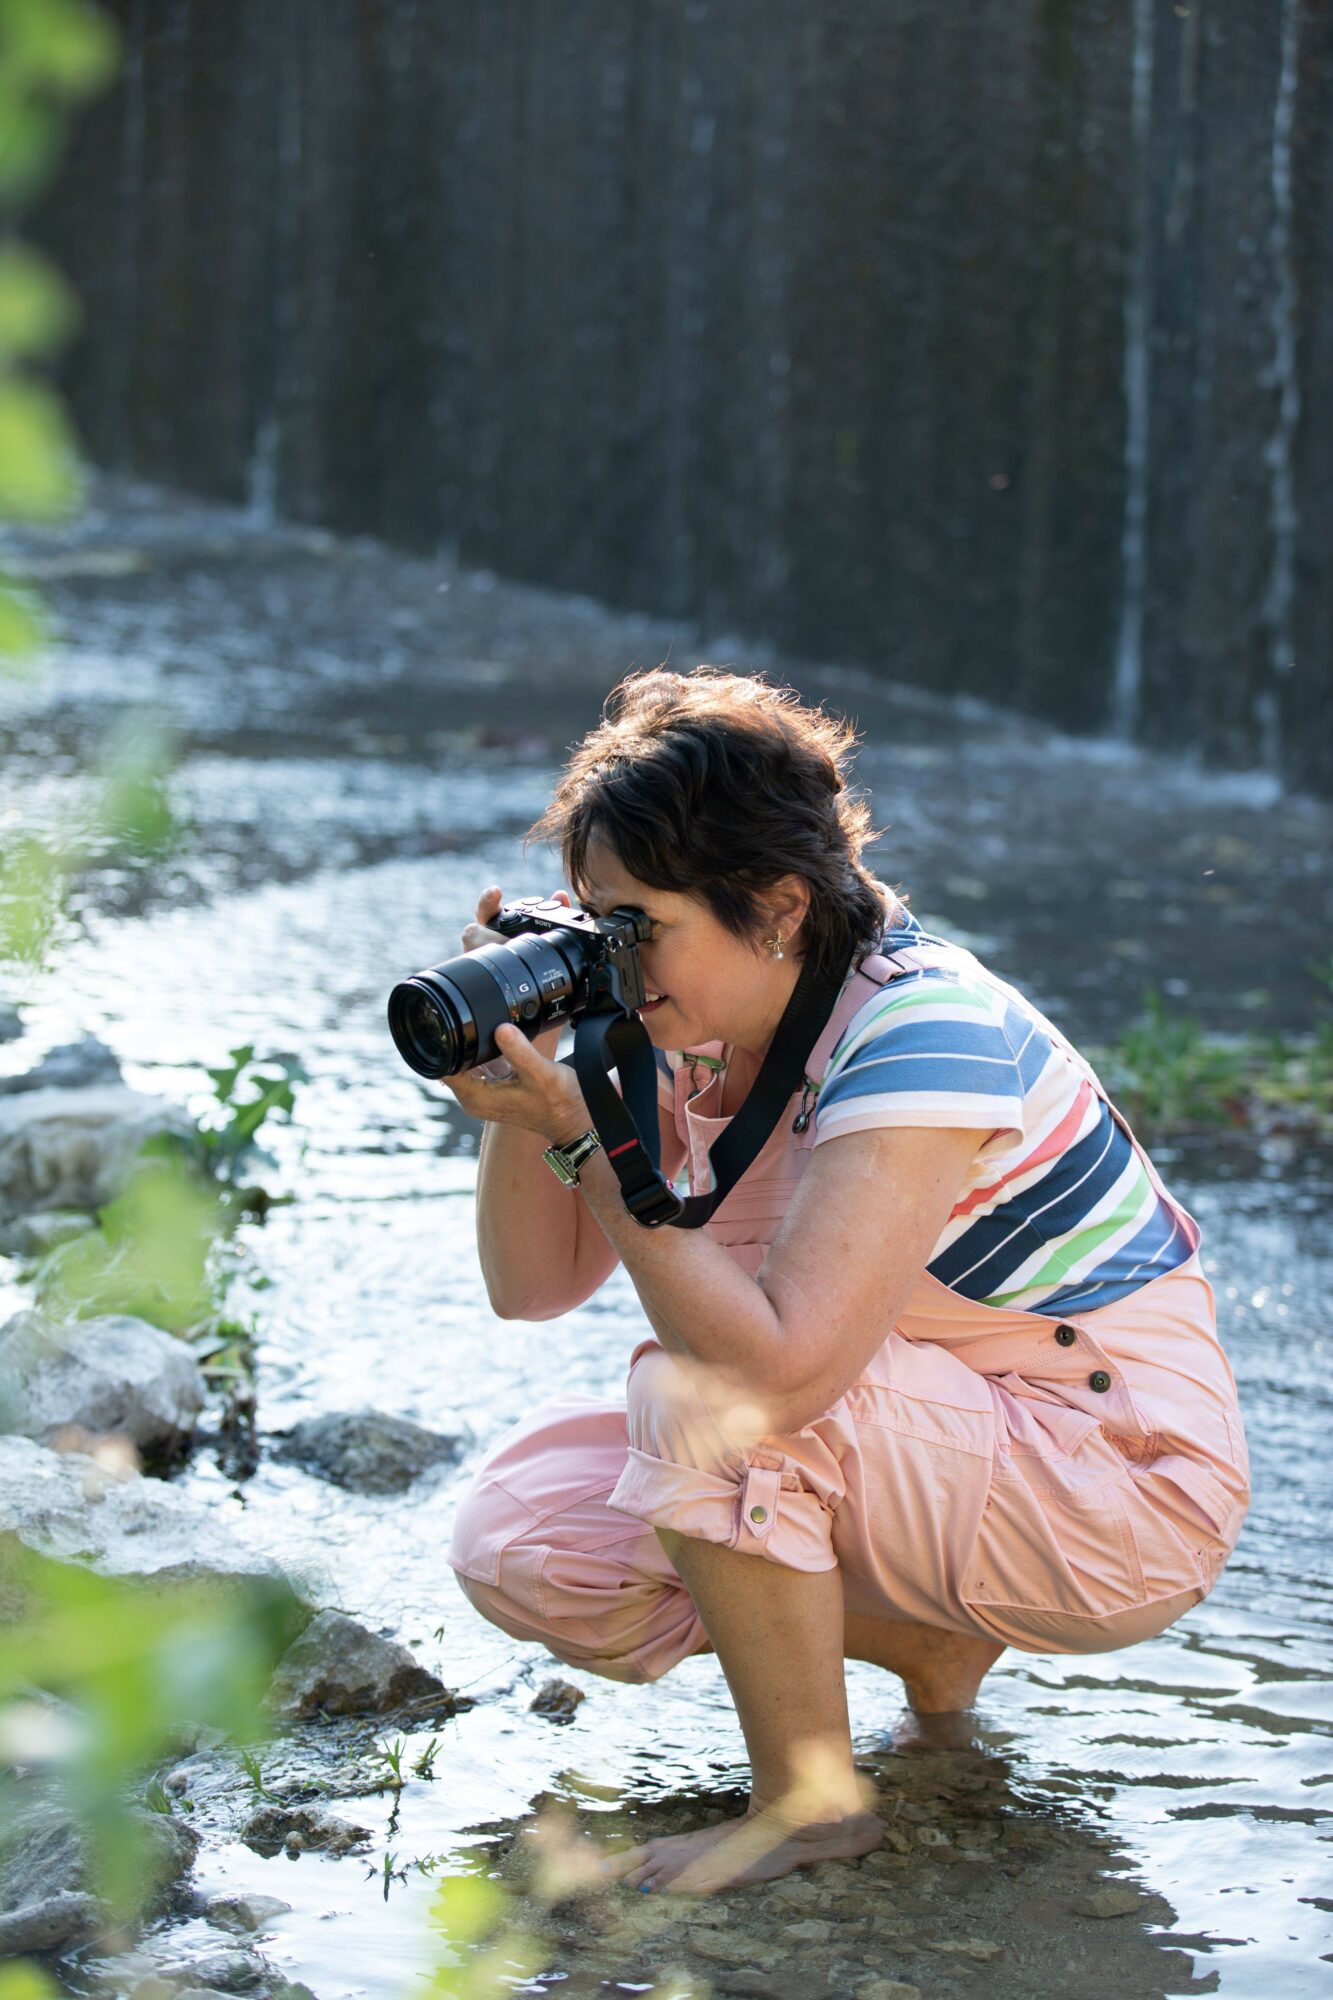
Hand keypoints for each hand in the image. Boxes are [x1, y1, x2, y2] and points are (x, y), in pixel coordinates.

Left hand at [444, 884, 588, 1141]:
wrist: (580, 1125)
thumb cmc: (563, 1105)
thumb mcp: (544, 1076)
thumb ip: (521, 1053)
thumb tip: (501, 1027)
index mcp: (475, 1095)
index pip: (440, 1059)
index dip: (437, 1031)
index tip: (443, 1002)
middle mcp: (473, 1094)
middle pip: (447, 1052)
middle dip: (451, 1023)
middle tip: (459, 992)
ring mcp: (483, 1090)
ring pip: (461, 1052)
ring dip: (464, 1030)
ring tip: (471, 1000)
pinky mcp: (495, 1084)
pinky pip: (477, 1056)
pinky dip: (480, 1038)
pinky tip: (490, 1019)